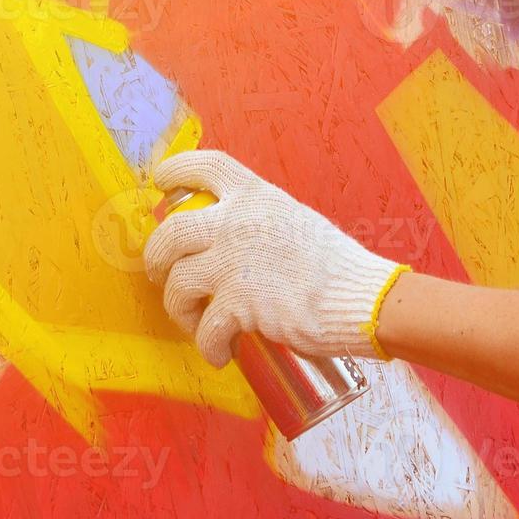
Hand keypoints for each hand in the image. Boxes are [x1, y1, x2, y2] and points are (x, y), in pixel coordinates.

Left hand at [143, 150, 407, 367]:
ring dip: (180, 310)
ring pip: (177, 284)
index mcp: (255, 195)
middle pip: (170, 232)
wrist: (362, 298)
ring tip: (197, 324)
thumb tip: (227, 239)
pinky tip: (220, 353)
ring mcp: (234, 262)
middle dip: (156, 259)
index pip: (205, 165)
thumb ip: (258, 222)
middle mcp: (237, 221)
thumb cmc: (336, 266)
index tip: (160, 183)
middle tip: (160, 274)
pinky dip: (208, 347)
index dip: (175, 170)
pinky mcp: (239, 303)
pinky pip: (205, 329)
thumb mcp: (294, 220)